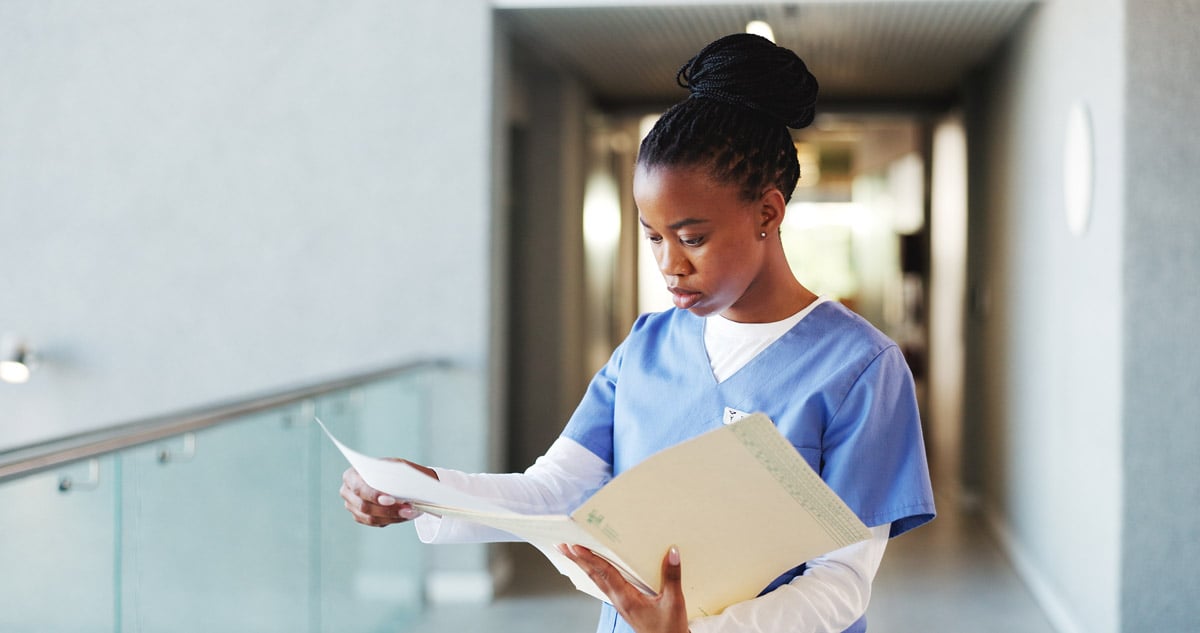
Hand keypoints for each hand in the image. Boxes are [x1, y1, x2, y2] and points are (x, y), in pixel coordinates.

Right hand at [340, 460, 435, 526]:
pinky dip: (392, 520)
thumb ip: (394, 474)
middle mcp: (347, 492)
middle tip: (408, 509)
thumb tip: (400, 488)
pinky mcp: (360, 517)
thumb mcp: (394, 466)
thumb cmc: (391, 469)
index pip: (359, 488)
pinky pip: (376, 523)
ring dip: (393, 517)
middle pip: (364, 506)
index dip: (374, 495)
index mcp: (351, 475)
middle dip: (388, 509)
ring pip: (370, 518)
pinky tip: (405, 516)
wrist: (391, 477)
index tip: (391, 499)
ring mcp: (352, 506)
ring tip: (411, 513)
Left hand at [559, 543, 689, 632]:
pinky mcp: (625, 604)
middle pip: (594, 576)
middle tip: (563, 546)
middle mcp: (619, 600)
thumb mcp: (674, 602)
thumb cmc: (668, 629)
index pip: (605, 573)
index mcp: (627, 598)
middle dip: (578, 560)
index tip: (576, 547)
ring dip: (584, 566)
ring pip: (597, 581)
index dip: (590, 558)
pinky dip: (596, 574)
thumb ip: (672, 576)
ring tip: (572, 554)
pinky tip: (594, 570)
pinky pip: (606, 585)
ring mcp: (620, 603)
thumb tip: (672, 553)